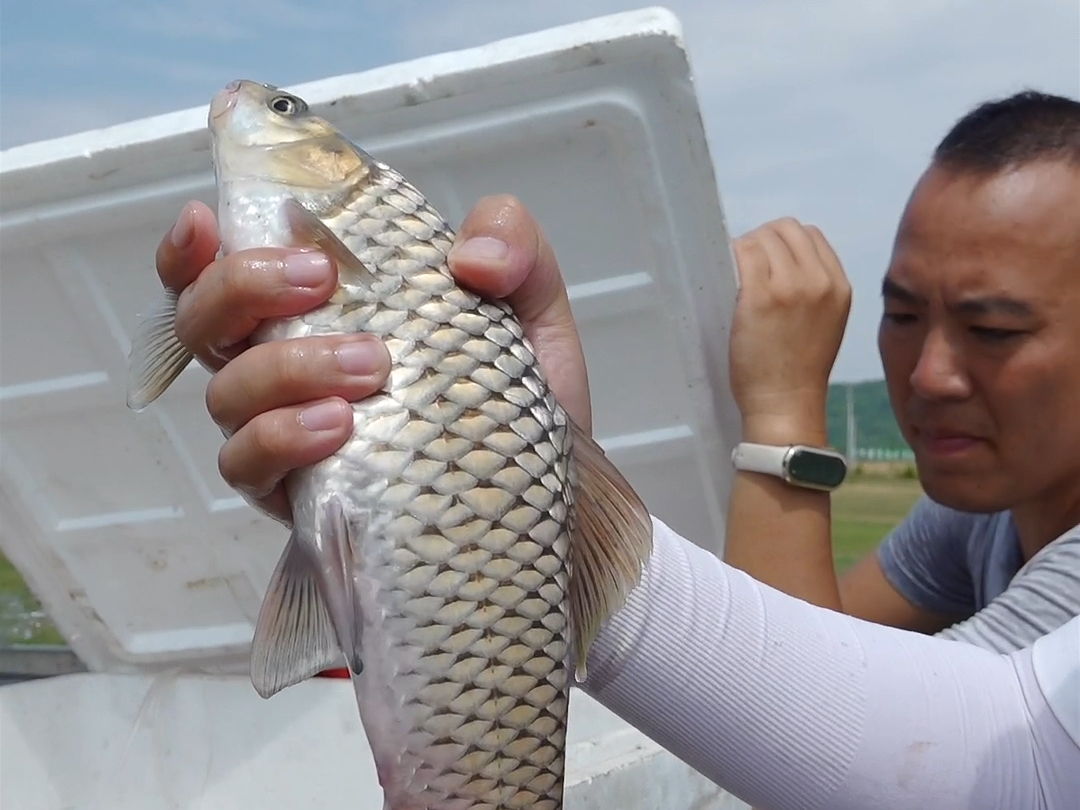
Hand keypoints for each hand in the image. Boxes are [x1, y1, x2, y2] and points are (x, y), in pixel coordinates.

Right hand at [154, 195, 587, 524]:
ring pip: (226, 390)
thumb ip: (514, 249)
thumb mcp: (530, 311)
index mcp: (320, 310)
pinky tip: (340, 427)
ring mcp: (282, 430)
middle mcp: (283, 366)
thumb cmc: (509, 397)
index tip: (207, 219)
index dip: (193, 247)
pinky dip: (284, 436)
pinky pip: (248, 464)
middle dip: (243, 286)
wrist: (535, 496)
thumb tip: (470, 257)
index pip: (223, 270)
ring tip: (370, 367)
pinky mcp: (294, 493)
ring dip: (285, 366)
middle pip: (204, 321)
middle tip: (318, 277)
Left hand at [729, 218, 850, 443]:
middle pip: (786, 229)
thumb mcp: (826, 321)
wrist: (786, 403)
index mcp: (839, 286)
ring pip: (763, 237)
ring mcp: (789, 286)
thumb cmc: (799, 369)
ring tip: (734, 272)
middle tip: (745, 263)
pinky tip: (723, 273)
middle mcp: (819, 280)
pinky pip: (743, 253)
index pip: (811, 235)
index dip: (784, 242)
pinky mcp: (759, 296)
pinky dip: (730, 255)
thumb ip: (814, 288)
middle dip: (763, 239)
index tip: (766, 260)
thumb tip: (779, 259)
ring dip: (745, 247)